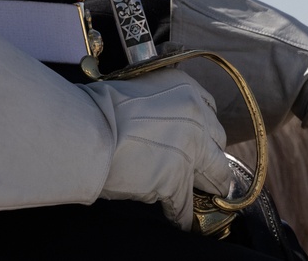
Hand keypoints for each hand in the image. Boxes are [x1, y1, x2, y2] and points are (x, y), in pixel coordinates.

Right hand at [80, 69, 233, 229]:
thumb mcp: (140, 86)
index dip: (204, 126)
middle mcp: (196, 118)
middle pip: (218, 141)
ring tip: (211, 196)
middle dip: (212, 155)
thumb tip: (159, 119)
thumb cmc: (101, 106)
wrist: (90, 130)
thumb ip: (160, 101)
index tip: (202, 137)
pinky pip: (185, 204)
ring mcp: (190, 151)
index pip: (210, 110)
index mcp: (187, 90)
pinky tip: (181, 220)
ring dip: (212, 185)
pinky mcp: (176, 181)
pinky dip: (182, 214)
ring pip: (215, 173)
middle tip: (211, 168)